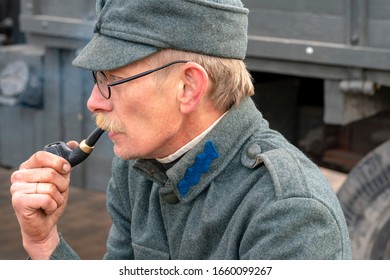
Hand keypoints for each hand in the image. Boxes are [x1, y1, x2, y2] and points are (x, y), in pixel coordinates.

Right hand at [10, 143, 74, 258]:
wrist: (45, 224)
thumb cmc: (52, 200)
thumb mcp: (61, 180)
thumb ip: (65, 163)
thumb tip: (73, 143)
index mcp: (28, 167)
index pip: (41, 155)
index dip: (58, 162)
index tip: (67, 169)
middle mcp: (19, 175)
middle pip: (50, 173)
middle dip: (62, 185)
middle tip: (57, 193)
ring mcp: (16, 189)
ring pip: (50, 187)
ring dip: (58, 198)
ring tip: (51, 202)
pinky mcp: (18, 202)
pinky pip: (46, 199)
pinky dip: (52, 206)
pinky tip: (46, 209)